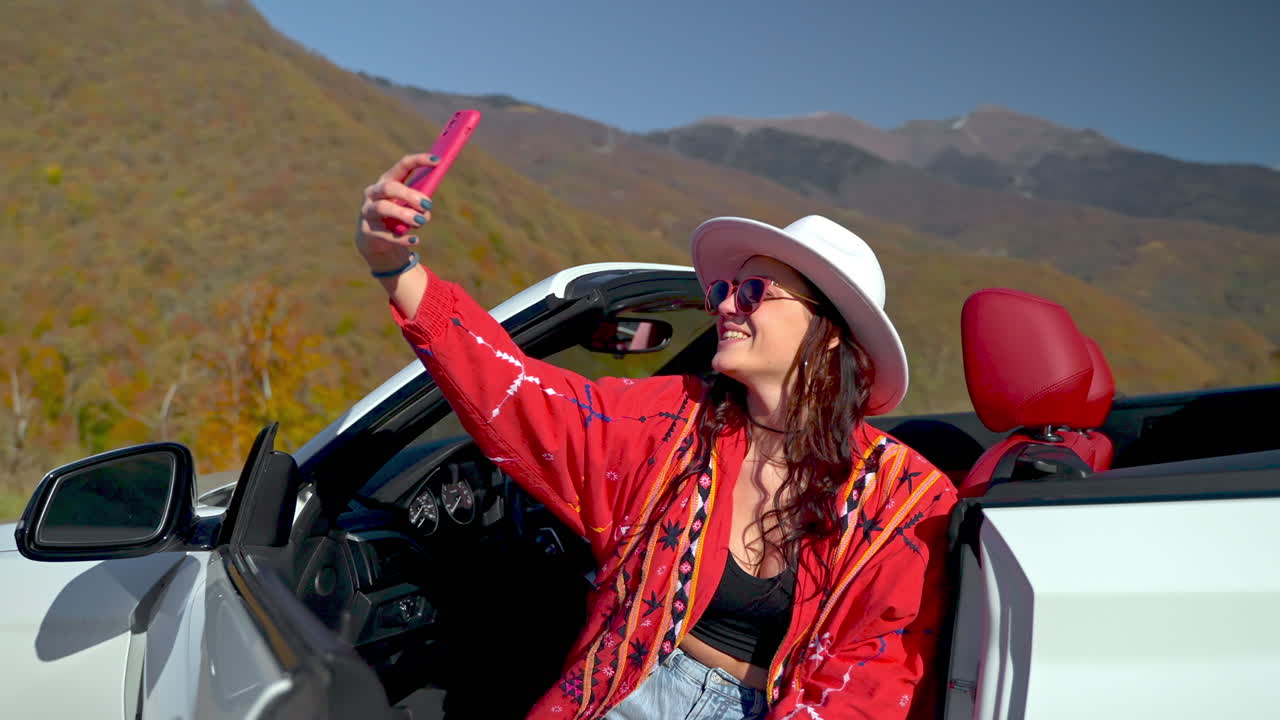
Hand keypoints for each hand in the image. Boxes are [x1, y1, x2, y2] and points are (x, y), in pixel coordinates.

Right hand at [355, 153, 438, 268]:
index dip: (419, 160)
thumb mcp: (410, 208)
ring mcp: (368, 211)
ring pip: (382, 208)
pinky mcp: (368, 231)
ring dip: (404, 214)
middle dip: (409, 194)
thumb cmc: (397, 217)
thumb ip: (420, 205)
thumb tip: (425, 210)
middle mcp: (374, 193)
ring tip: (421, 221)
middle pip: (389, 187)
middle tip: (428, 204)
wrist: (376, 241)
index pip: (402, 165)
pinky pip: (385, 234)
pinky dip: (402, 238)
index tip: (438, 160)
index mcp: (387, 180)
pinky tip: (416, 240)